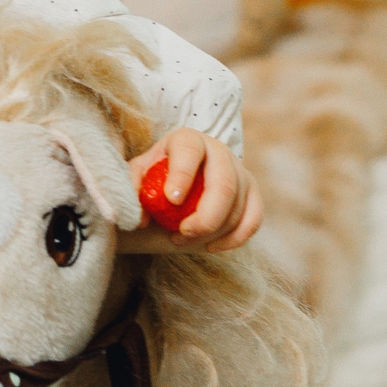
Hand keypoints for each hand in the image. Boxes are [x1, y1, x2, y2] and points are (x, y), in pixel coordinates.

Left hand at [129, 129, 261, 251]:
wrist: (179, 176)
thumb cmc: (156, 175)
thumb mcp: (138, 175)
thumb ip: (133, 189)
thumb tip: (142, 218)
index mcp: (188, 140)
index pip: (190, 151)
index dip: (183, 174)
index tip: (172, 199)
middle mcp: (219, 151)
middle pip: (224, 184)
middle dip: (206, 215)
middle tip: (183, 233)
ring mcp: (239, 171)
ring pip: (238, 206)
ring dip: (212, 231)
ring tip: (181, 240)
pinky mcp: (251, 193)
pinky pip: (253, 219)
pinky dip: (235, 237)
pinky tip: (211, 246)